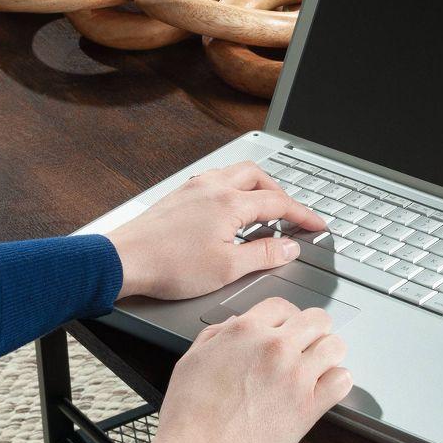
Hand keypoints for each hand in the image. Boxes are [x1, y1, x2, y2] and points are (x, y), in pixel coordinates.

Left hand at [106, 163, 326, 299]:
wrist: (124, 261)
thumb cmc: (170, 265)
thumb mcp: (227, 268)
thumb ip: (264, 255)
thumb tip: (289, 248)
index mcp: (229, 203)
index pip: (278, 203)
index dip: (303, 215)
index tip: (317, 225)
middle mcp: (212, 187)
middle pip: (258, 177)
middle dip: (280, 193)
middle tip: (291, 215)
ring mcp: (193, 188)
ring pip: (235, 174)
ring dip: (256, 188)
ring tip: (263, 211)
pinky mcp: (179, 196)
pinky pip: (215, 181)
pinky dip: (233, 191)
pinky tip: (229, 211)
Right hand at [149, 298, 352, 442]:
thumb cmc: (190, 415)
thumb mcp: (191, 360)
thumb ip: (216, 335)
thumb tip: (233, 325)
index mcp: (245, 332)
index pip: (282, 306)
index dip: (286, 318)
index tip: (286, 330)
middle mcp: (275, 347)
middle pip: (317, 319)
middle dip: (313, 331)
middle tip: (306, 346)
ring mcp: (296, 375)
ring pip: (336, 346)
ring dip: (328, 355)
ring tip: (318, 366)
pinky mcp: (310, 405)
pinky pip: (342, 380)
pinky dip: (337, 382)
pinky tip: (324, 389)